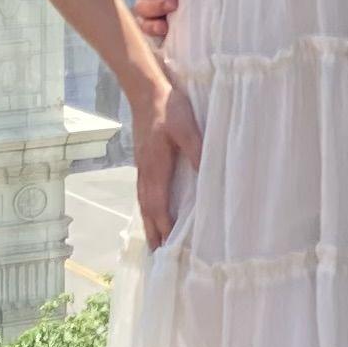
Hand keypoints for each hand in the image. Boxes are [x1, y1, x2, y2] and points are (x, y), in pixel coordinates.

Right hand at [133, 68, 202, 245]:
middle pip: (147, 208)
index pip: (158, 204)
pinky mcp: (143, 160)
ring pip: (143, 201)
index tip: (167, 247)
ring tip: (153, 242)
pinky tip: (152, 211)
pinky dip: (147, 207)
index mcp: (155, 167)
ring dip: (148, 222)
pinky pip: (144, 191)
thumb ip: (197, 149)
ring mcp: (142, 166)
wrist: (146, 90)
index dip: (162, 226)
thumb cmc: (169, 107)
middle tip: (157, 256)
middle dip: (153, 232)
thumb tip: (205, 174)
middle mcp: (145, 171)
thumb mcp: (187, 127)